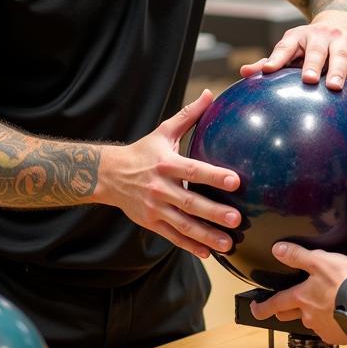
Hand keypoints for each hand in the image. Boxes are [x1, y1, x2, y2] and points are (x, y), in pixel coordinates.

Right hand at [99, 90, 240, 259]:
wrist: (108, 175)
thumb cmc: (142, 152)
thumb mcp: (163, 132)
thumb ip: (188, 115)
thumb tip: (210, 94)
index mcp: (166, 164)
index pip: (193, 170)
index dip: (214, 176)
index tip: (235, 181)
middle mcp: (160, 188)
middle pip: (190, 202)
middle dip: (214, 212)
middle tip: (237, 219)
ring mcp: (155, 208)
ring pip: (183, 225)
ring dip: (206, 235)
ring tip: (228, 244)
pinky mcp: (151, 223)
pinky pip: (173, 237)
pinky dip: (190, 246)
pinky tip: (208, 253)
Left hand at [239, 9, 346, 94]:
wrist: (340, 21)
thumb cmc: (309, 45)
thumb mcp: (290, 48)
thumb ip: (271, 62)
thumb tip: (243, 73)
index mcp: (299, 37)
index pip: (286, 46)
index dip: (276, 58)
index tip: (267, 70)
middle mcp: (322, 37)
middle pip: (317, 51)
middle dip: (313, 64)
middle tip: (307, 79)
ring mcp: (343, 43)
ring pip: (342, 57)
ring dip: (339, 71)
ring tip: (335, 87)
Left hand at [249, 242, 346, 343]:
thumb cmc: (345, 284)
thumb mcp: (319, 261)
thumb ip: (297, 255)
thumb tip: (278, 250)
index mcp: (301, 298)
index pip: (275, 304)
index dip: (262, 306)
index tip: (256, 308)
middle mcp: (308, 316)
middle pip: (289, 316)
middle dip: (285, 311)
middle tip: (286, 307)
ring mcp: (322, 328)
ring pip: (311, 322)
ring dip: (314, 314)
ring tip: (326, 303)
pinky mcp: (338, 336)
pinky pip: (330, 330)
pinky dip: (332, 323)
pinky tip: (340, 313)